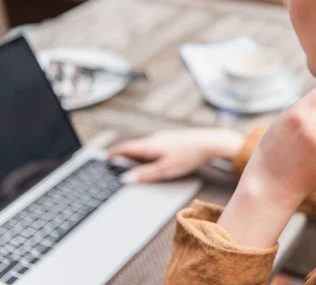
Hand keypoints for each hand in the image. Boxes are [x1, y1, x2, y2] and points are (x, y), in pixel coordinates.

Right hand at [108, 128, 243, 182]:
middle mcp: (154, 139)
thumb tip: (125, 179)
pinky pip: (154, 145)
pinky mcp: (172, 139)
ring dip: (135, 154)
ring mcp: (163, 138)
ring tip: (130, 163)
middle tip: (113, 163)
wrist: (210, 143)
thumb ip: (145, 174)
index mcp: (149, 145)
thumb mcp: (165, 170)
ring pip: (144, 146)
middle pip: (133, 146)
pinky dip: (146, 152)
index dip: (113, 154)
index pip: (125, 148)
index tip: (104, 159)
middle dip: (123, 155)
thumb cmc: (188, 156)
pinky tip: (152, 158)